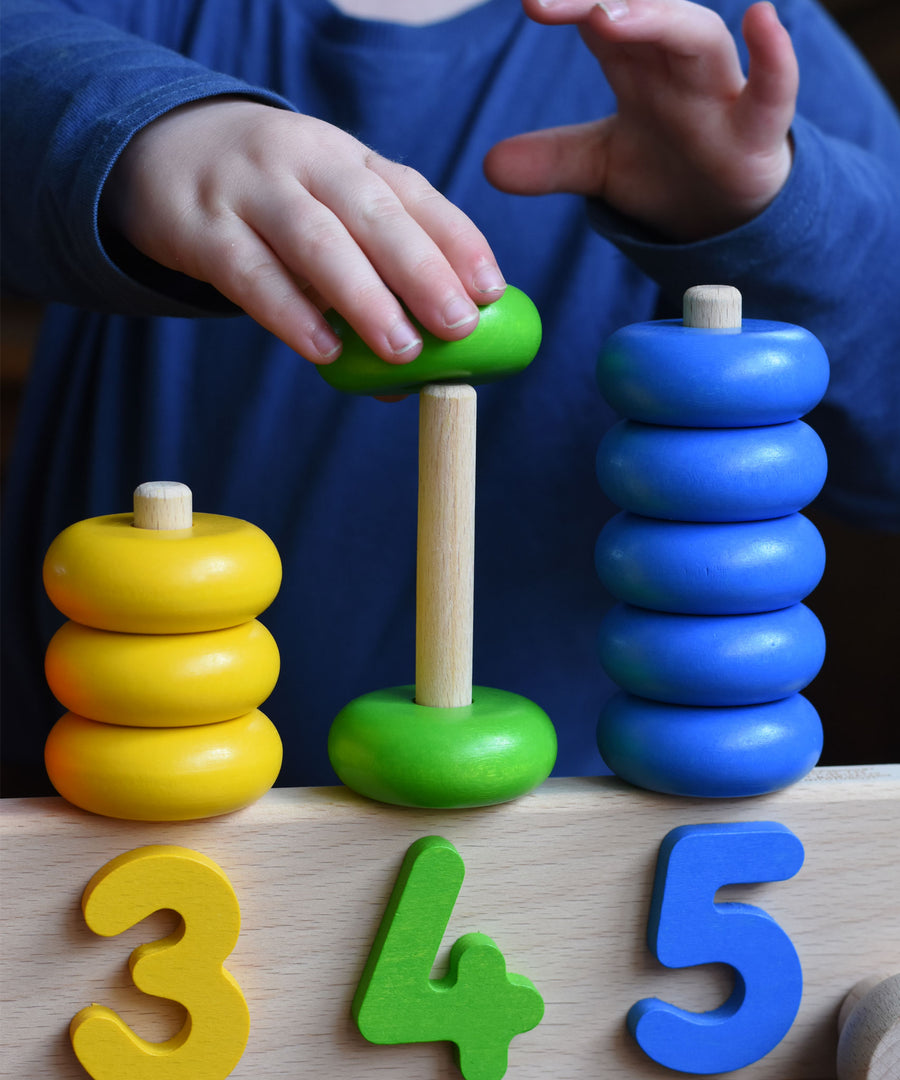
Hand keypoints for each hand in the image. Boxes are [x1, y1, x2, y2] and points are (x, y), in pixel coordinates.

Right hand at [102, 98, 505, 362]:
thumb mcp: (322, 212)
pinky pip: (249, 273)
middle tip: (457, 325)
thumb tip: (410, 380)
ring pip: (315, 239)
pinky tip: (324, 350)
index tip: (491, 290)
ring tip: (401, 349)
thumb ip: (365, 280)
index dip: (456, 239)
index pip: (411, 192)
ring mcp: (250, 190)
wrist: (162, 151)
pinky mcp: (200, 227)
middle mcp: (304, 161)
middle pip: (371, 212)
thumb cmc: (269, 202)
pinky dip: (290, 314)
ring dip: (364, 297)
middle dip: (421, 270)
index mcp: (346, 158)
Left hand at [484, 0, 797, 240]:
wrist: (722, 211)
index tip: (524, 0)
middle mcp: (674, 64)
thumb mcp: (597, 166)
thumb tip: (490, 166)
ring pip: (696, 37)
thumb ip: (550, 161)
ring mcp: (719, 92)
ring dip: (659, 20)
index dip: (561, 1)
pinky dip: (775, 56)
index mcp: (633, 63)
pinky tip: (762, 19)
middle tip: (542, 1)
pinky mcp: (758, 129)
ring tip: (611, 16)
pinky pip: (773, 87)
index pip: (594, 15)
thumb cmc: (665, 166)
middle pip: (639, 11)